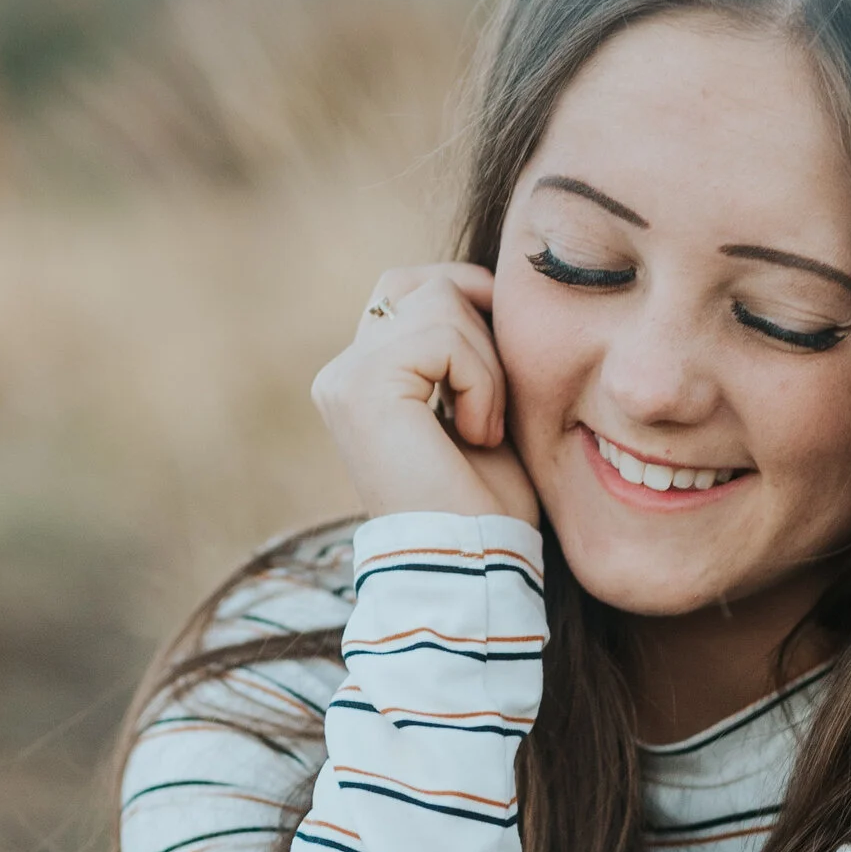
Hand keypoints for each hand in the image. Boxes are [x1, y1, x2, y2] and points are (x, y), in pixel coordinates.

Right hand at [311, 263, 539, 531]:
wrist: (471, 568)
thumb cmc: (486, 508)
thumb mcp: (481, 409)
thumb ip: (469, 353)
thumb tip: (489, 286)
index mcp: (363, 381)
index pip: (413, 292)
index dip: (472, 306)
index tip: (508, 364)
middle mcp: (342, 374)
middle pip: (423, 284)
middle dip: (481, 327)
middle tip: (499, 400)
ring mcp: (345, 378)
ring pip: (440, 302)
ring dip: (487, 366)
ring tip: (486, 428)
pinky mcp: (361, 386)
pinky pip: (443, 337)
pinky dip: (480, 382)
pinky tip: (477, 434)